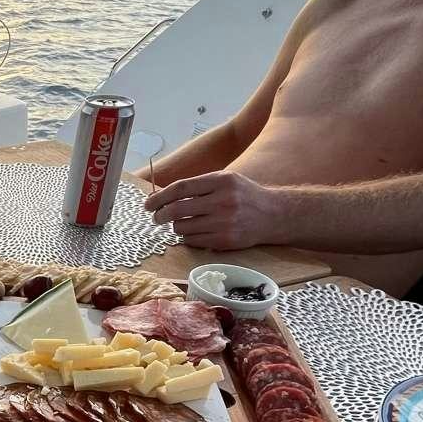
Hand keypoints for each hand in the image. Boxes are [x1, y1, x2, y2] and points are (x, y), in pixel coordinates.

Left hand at [142, 172, 284, 248]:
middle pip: (177, 209)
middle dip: (160, 215)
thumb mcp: (226, 180)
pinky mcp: (225, 241)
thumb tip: (161, 195)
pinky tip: (196, 232)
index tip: (148, 204)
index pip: (180, 187)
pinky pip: (193, 241)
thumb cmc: (244, 195)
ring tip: (184, 223)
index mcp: (221, 181)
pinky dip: (188, 237)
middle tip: (156, 217)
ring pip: (182, 228)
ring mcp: (224, 222)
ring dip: (176, 227)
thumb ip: (198, 185)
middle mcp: (223, 201)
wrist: (274, 215)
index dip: (159, 196)